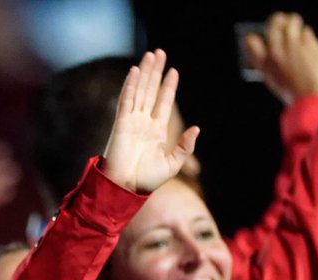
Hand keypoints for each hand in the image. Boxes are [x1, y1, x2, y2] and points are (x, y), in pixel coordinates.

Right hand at [101, 49, 199, 193]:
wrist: (125, 188)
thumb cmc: (146, 181)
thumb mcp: (173, 164)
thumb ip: (185, 146)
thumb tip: (196, 128)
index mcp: (156, 131)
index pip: (163, 103)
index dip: (168, 87)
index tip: (173, 71)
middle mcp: (143, 123)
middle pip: (151, 91)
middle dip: (156, 72)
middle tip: (160, 53)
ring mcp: (132, 121)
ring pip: (140, 91)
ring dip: (145, 73)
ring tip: (151, 55)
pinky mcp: (121, 123)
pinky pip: (126, 100)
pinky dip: (130, 85)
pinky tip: (135, 71)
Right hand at [243, 13, 317, 104]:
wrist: (311, 98)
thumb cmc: (292, 92)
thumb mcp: (273, 79)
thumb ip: (269, 61)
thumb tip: (270, 44)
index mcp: (263, 63)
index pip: (250, 40)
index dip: (253, 36)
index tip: (257, 36)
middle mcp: (276, 52)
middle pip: (275, 21)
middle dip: (279, 20)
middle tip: (283, 23)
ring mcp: (293, 46)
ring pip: (292, 20)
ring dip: (293, 22)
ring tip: (295, 26)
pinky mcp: (309, 44)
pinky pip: (306, 30)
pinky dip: (305, 34)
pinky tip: (306, 42)